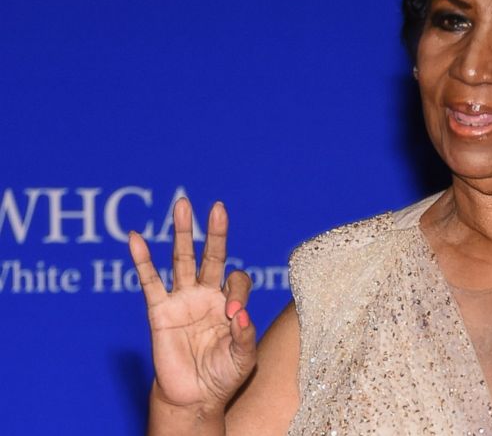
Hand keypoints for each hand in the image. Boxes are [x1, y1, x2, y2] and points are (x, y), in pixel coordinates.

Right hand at [129, 198, 256, 416]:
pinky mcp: (160, 311)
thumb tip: (239, 313)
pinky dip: (141, 259)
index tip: (233, 314)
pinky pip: (149, 281)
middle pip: (212, 256)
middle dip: (215, 232)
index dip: (237, 292)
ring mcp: (182, 300)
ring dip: (182, 233)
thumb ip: (245, 335)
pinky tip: (135, 238)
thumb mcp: (244, 358)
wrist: (194, 397)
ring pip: (182, 259)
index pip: (237, 280)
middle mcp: (206, 295)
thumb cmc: (222, 376)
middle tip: (217, 207)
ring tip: (182, 205)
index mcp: (230, 302)